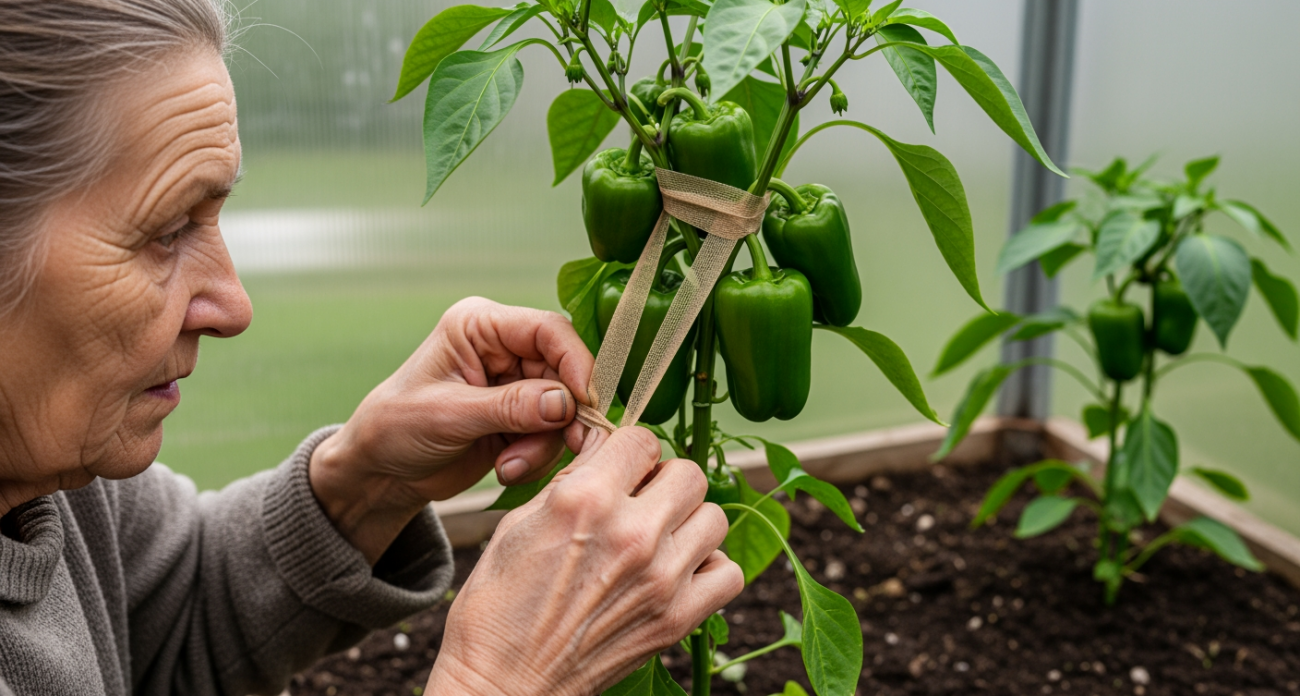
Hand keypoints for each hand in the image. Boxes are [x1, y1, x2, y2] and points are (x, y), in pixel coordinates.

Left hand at [309, 297, 594, 561]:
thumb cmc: (395, 428)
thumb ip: (510, 407)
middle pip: (564, 371)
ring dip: (544, 443)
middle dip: (562, 415)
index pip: (547, 330)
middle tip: (561, 447)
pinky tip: (505, 468)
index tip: (585, 403)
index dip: (575, 362)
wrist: (380, 472)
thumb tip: (565, 403)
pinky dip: (537, 456)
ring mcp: (514, 385)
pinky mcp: (521, 418)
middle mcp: (503, 349)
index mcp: (480, 327)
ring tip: (508, 466)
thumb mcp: (449, 415)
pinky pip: (552, 434)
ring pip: (563, 408)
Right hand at [426, 427, 744, 695]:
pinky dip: (710, 569)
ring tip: (659, 539)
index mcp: (586, 499)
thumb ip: (571, 478)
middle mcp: (632, 533)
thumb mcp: (518, 522)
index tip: (621, 468)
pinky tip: (678, 572)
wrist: (503, 683)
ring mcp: (662, 578)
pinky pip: (729, 573)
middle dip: (664, 481)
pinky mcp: (678, 619)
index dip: (630, 450)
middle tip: (641, 501)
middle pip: (689, 473)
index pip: (643, 439)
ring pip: (714, 517)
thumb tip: (603, 445)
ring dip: (689, 523)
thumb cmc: (499, 605)